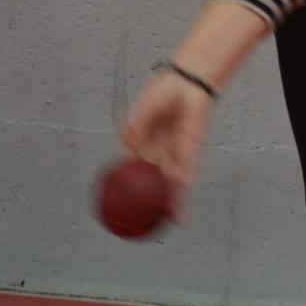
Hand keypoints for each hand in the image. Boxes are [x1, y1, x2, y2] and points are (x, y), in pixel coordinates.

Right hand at [118, 68, 214, 222]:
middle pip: (150, 180)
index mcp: (141, 140)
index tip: (116, 199)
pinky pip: (184, 176)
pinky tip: (178, 210)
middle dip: (147, 199)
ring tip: (163, 224)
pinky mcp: (189, 152)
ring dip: (167, 204)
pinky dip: (181, 194)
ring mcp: (173, 152)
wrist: (190, 81)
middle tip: (140, 221)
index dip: (123, 182)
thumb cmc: (166, 90)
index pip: (129, 166)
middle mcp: (156, 150)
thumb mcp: (145, 107)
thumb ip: (137, 125)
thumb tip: (128, 143)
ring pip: (168, 184)